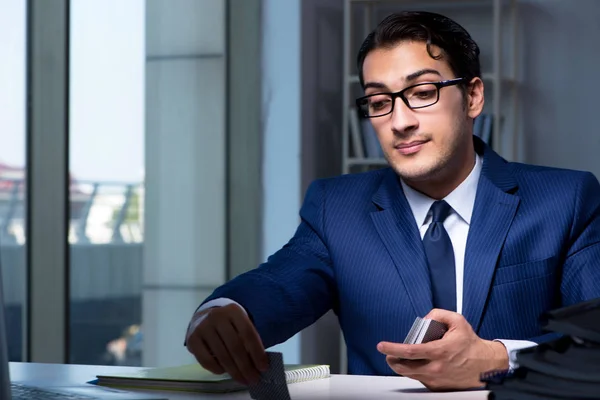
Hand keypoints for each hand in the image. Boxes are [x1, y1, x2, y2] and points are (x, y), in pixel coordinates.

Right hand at [185, 303, 268, 385]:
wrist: (202, 317)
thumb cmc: (228, 325)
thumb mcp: (240, 324)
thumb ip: (248, 339)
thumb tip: (259, 364)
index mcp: (233, 311)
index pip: (248, 333)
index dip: (257, 352)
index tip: (264, 367)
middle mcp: (217, 316)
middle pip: (235, 346)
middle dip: (246, 366)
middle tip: (254, 379)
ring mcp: (203, 327)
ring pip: (222, 355)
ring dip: (234, 371)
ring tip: (243, 380)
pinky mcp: (192, 339)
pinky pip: (206, 360)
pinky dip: (217, 369)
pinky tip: (224, 372)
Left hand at [377, 308, 508, 390]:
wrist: (486, 366)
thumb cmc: (471, 344)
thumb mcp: (457, 321)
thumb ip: (438, 314)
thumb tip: (424, 319)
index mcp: (439, 351)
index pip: (409, 352)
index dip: (392, 348)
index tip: (381, 346)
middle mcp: (436, 368)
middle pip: (404, 367)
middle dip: (392, 360)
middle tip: (388, 354)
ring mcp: (436, 379)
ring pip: (410, 374)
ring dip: (402, 366)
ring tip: (400, 358)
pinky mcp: (437, 386)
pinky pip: (420, 379)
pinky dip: (415, 371)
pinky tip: (418, 364)